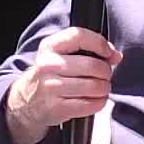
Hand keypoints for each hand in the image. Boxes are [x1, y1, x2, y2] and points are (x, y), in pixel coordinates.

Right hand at [5, 27, 122, 143]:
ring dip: (104, 88)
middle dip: (106, 71)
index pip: (79, 36)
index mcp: (50, 46)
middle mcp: (48, 65)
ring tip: (100, 87)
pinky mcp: (57, 108)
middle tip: (104, 75)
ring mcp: (51, 87)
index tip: (109, 53)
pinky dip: (99, 102)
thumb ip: (87, 48)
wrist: (28, 100)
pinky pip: (91, 104)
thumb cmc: (52, 73)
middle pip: (93, 65)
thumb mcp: (60, 53)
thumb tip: (116, 55)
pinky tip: (95, 99)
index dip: (100, 44)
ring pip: (95, 86)